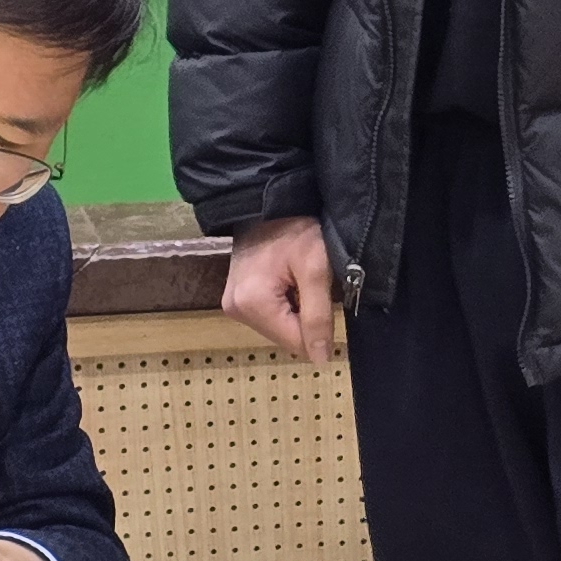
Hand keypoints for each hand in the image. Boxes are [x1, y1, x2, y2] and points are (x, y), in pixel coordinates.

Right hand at [222, 215, 337, 363]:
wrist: (268, 200)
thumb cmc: (295, 228)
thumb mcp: (315, 269)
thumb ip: (317, 316)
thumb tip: (320, 359)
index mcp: (251, 305)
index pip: (295, 343)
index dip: (319, 328)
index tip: (327, 298)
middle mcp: (235, 310)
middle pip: (284, 336)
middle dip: (305, 317)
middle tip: (310, 283)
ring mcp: (232, 304)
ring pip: (278, 327)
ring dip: (296, 311)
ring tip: (299, 280)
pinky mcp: (236, 298)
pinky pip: (269, 315)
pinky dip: (285, 304)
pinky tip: (288, 281)